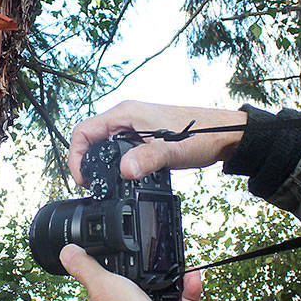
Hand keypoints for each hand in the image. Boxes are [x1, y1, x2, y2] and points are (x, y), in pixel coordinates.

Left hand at [60, 244, 201, 300]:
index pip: (103, 294)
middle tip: (155, 265)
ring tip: (176, 267)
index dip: (111, 278)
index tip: (122, 264)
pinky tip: (190, 277)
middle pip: (135, 296)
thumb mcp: (100, 284)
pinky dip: (188, 293)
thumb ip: (84, 268)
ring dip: (172, 283)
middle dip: (148, 279)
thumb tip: (68, 252)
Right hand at [67, 101, 246, 186]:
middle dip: (86, 163)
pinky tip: (126, 178)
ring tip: (106, 185)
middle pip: (91, 139)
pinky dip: (118, 164)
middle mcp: (127, 118)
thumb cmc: (200, 134)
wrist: (225, 134)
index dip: (75, 156)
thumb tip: (125, 171)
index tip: (82, 179)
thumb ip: (146, 160)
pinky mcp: (145, 138)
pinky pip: (120, 150)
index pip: (83, 131)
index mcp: (125, 114)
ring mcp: (135, 127)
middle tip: (93, 186)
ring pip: (106, 146)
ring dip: (102, 165)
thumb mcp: (170, 150)